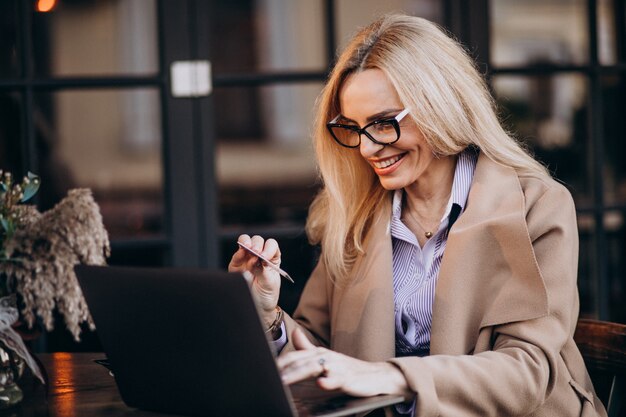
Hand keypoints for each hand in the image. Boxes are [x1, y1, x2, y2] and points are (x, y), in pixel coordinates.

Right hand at [228, 234, 280, 326]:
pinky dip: (238, 253)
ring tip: (248, 249)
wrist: (258, 307)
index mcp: (272, 258)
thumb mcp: (268, 284)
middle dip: (257, 244)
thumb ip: (262, 271)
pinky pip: (236, 255)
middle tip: (256, 252)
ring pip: (245, 242)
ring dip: (246, 243)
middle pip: (258, 241)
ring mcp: (247, 259)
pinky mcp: (236, 265)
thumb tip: (255, 260)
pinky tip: (241, 253)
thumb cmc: (267, 294)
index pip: (271, 245)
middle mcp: (259, 256)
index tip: (265, 257)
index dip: (268, 248)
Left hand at [278, 328, 411, 399]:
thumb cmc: (348, 368)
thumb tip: (294, 334)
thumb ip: (309, 348)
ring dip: (299, 374)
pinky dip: (328, 381)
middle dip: (285, 368)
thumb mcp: (326, 357)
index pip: (296, 356)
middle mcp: (326, 357)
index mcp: (319, 353)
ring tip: (284, 380)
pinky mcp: (348, 378)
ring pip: (315, 368)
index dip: (280, 362)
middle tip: (270, 376)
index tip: (265, 369)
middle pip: (302, 361)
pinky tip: (321, 383)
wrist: (376, 376)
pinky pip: (337, 379)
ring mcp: (337, 367)